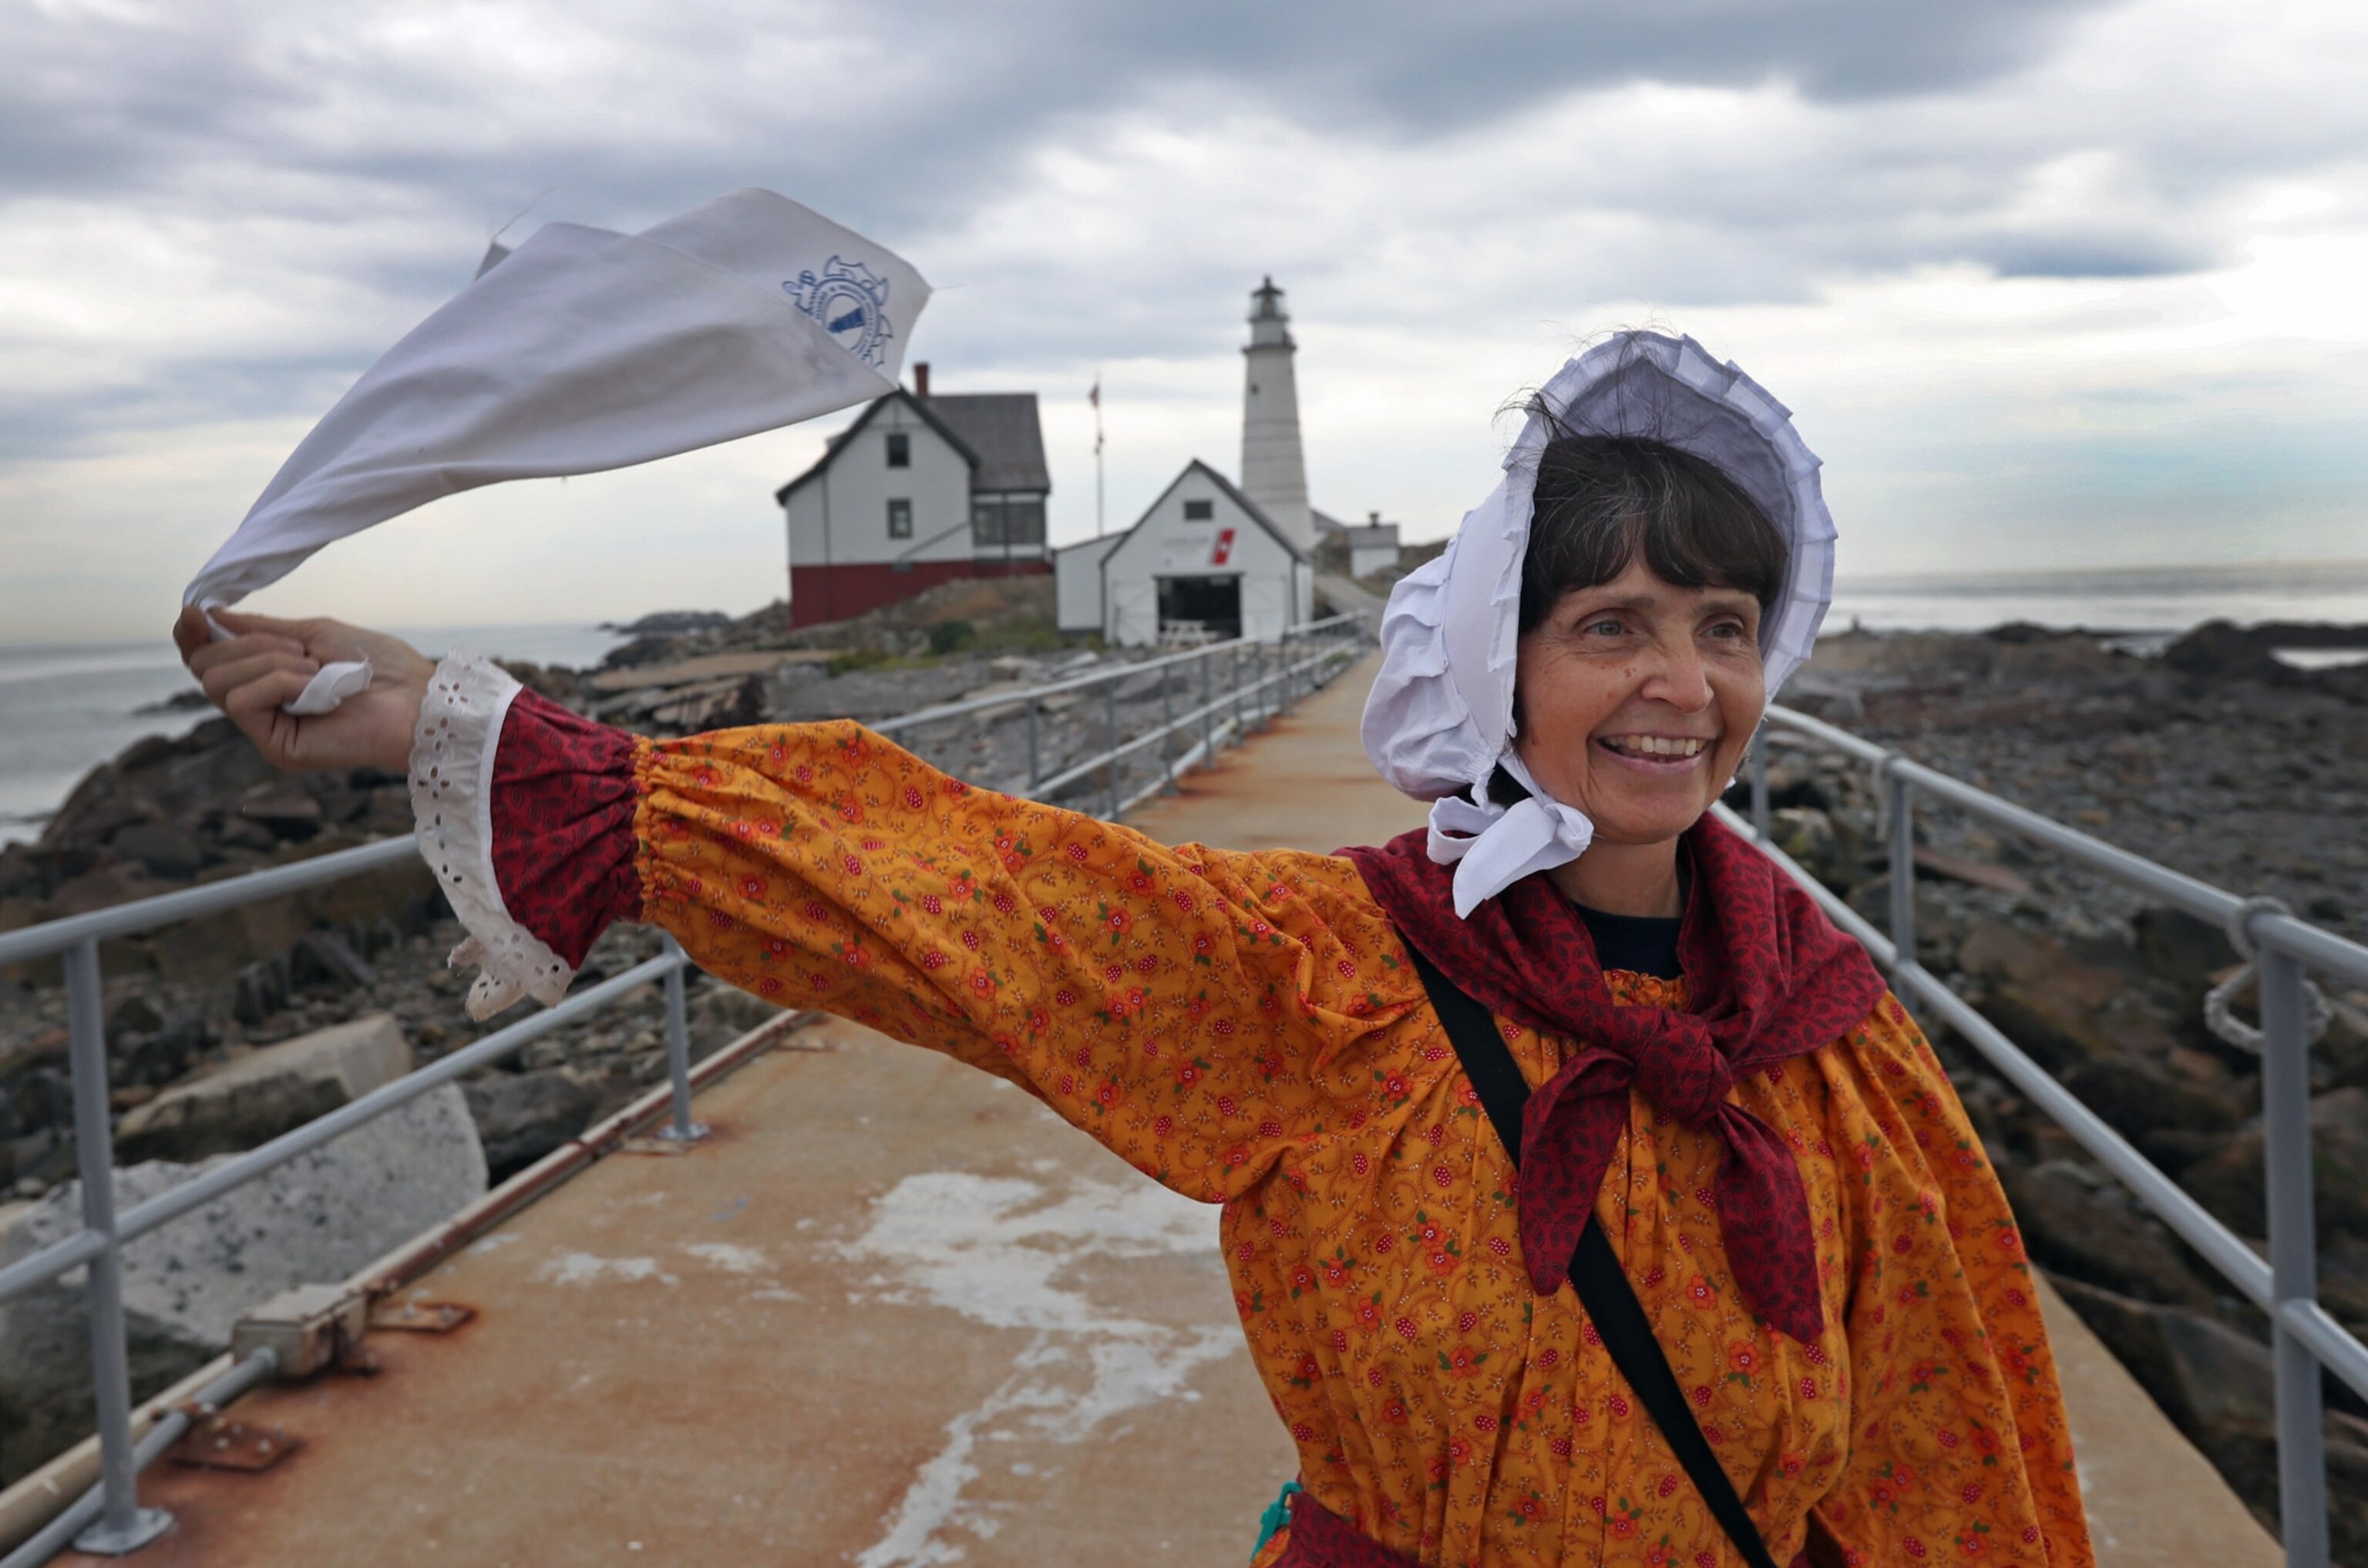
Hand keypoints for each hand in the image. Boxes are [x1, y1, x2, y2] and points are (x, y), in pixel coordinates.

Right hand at [174, 606, 433, 774]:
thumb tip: (208, 615)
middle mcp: (261, 707)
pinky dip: (276, 681)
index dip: (192, 635)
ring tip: (313, 669)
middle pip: (205, 667)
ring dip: (266, 662)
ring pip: (217, 682)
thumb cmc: (377, 664)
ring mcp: (267, 730)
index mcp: (266, 680)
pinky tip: (311, 685)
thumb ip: (259, 629)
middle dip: (248, 645)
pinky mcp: (276, 748)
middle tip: (300, 651)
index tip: (194, 612)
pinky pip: (241, 702)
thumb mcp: (311, 634)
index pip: (207, 660)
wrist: (416, 697)